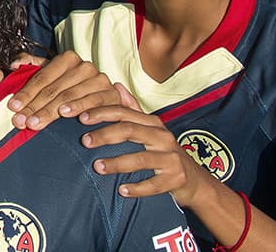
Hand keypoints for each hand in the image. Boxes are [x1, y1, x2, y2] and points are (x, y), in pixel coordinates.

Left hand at [8, 51, 121, 130]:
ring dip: (51, 112)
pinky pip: (95, 103)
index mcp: (67, 59)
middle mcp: (85, 67)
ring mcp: (100, 80)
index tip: (13, 107)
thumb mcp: (51, 74)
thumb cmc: (68, 88)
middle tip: (21, 121)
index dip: (26, 92)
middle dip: (35, 107)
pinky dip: (82, 109)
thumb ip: (31, 65)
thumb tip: (14, 64)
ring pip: (70, 97)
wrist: (102, 98)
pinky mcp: (112, 95)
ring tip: (36, 122)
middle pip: (54, 89)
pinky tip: (71, 117)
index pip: (43, 78)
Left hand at [79, 102, 207, 205]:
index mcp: (152, 123)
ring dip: (117, 163)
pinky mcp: (176, 178)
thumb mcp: (150, 128)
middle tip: (84, 141)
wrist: (195, 180)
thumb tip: (115, 85)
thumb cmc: (164, 151)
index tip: (79, 117)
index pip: (123, 112)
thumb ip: (132, 109)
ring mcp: (171, 158)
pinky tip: (121, 191)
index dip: (101, 113)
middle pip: (130, 130)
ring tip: (97, 167)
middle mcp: (162, 137)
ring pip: (141, 158)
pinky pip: (154, 184)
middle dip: (105, 135)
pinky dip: (137, 188)